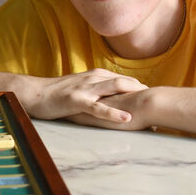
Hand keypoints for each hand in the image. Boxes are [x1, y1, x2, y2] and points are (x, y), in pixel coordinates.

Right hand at [22, 69, 148, 126]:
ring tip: (151, 106)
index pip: (124, 80)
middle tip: (161, 101)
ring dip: (134, 97)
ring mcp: (85, 89)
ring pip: (115, 89)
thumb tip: (115, 99)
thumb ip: (98, 90)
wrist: (34, 93)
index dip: (140, 89)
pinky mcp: (77, 100)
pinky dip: (113, 113)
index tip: (156, 98)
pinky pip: (98, 107)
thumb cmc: (57, 93)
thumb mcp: (81, 88)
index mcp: (96, 75)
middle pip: (125, 82)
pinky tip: (126, 119)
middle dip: (144, 91)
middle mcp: (94, 78)